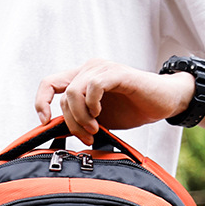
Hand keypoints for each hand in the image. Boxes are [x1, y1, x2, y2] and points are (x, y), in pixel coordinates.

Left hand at [35, 58, 195, 143]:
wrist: (163, 103)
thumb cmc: (132, 109)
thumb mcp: (99, 119)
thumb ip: (78, 120)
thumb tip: (55, 132)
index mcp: (82, 78)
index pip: (49, 83)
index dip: (41, 102)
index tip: (45, 123)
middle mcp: (89, 69)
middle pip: (63, 96)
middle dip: (71, 122)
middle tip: (87, 137)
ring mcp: (103, 69)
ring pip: (74, 93)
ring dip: (81, 117)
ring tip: (95, 130)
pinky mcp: (117, 73)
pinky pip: (93, 86)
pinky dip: (93, 105)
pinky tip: (101, 116)